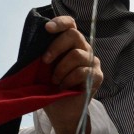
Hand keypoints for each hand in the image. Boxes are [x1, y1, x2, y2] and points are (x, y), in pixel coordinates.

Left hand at [41, 16, 102, 133]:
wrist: (60, 111)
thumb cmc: (49, 87)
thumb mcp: (42, 67)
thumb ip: (44, 52)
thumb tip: (35, 39)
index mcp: (70, 44)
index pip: (70, 24)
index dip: (60, 22)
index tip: (48, 28)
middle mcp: (84, 49)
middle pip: (74, 35)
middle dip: (56, 47)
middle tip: (45, 62)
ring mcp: (92, 62)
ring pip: (78, 55)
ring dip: (61, 69)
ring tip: (55, 81)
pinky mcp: (97, 75)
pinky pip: (83, 72)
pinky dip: (69, 80)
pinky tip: (64, 87)